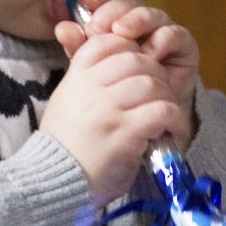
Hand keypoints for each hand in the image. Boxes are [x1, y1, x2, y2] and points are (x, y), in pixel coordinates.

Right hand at [41, 30, 189, 206]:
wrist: (51, 183)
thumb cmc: (64, 145)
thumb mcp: (67, 101)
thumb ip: (87, 79)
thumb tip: (118, 56)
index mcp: (75, 77)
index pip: (108, 42)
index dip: (130, 49)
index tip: (138, 68)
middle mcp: (90, 88)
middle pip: (136, 59)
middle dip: (155, 73)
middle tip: (158, 94)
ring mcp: (107, 110)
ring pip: (152, 83)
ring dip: (166, 98)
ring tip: (165, 116)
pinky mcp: (124, 134)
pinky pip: (161, 111)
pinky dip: (173, 119)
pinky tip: (170, 131)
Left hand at [54, 0, 198, 133]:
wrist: (141, 125)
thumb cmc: (114, 91)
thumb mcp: (91, 68)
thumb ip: (79, 47)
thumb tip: (62, 27)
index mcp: (115, 20)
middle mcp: (140, 23)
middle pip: (130, 2)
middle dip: (114, 8)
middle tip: (99, 23)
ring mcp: (162, 33)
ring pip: (153, 14)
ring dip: (137, 19)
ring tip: (122, 31)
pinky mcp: (184, 49)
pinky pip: (177, 35)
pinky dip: (164, 38)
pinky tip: (150, 50)